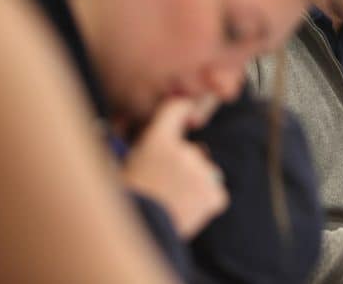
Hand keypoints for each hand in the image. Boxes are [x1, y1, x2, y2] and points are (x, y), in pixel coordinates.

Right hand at [122, 99, 228, 237]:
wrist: (139, 232)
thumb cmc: (128, 201)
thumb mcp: (126, 166)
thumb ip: (149, 148)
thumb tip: (161, 143)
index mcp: (158, 140)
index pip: (177, 109)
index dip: (183, 110)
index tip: (187, 113)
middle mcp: (184, 151)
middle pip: (193, 152)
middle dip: (185, 167)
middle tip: (166, 186)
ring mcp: (202, 172)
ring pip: (205, 175)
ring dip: (195, 186)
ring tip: (173, 203)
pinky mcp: (214, 194)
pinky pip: (216, 195)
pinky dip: (206, 203)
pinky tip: (187, 211)